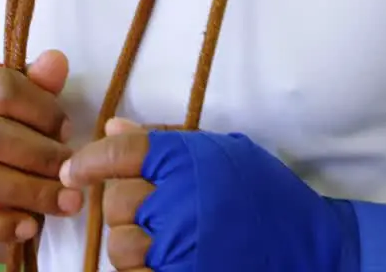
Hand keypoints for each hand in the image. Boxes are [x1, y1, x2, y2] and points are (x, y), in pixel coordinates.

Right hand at [0, 51, 85, 244]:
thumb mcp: (18, 100)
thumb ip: (38, 84)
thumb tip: (56, 62)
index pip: (3, 89)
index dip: (42, 110)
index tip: (67, 129)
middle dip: (42, 157)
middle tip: (74, 172)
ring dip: (31, 192)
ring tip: (67, 202)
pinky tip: (30, 227)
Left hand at [61, 120, 385, 271]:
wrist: (313, 247)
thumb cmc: (266, 193)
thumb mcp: (221, 152)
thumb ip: (164, 140)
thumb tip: (111, 128)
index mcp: (189, 159)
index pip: (121, 153)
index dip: (88, 162)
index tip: (72, 172)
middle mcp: (182, 199)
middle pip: (116, 202)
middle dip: (121, 207)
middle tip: (146, 208)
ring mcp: (183, 244)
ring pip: (122, 246)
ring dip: (131, 244)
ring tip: (160, 239)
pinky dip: (144, 271)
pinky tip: (161, 260)